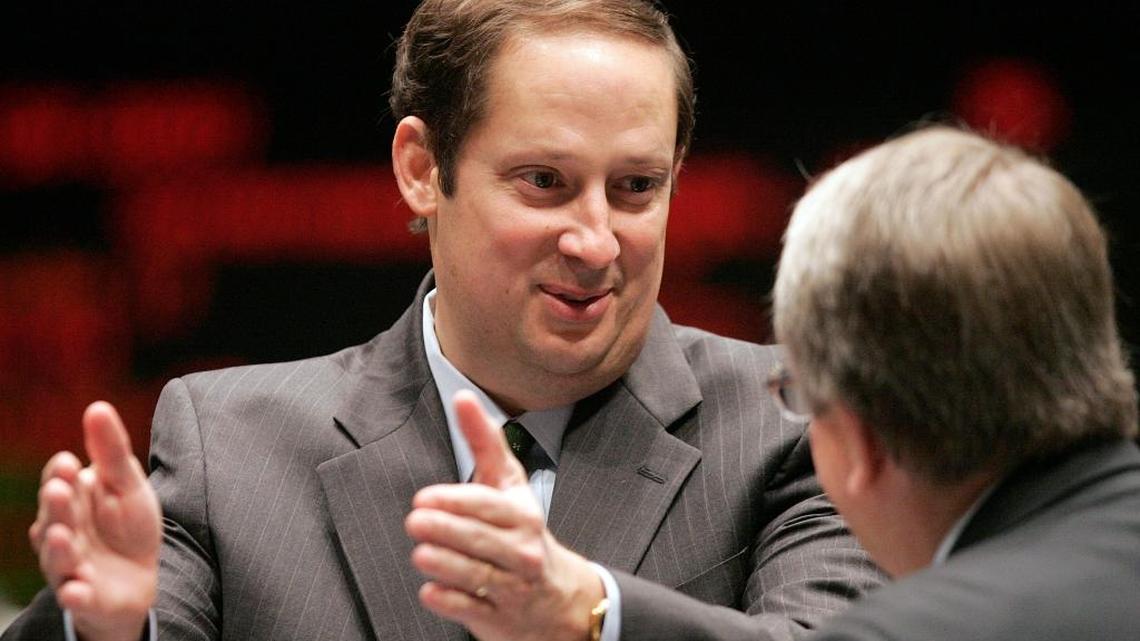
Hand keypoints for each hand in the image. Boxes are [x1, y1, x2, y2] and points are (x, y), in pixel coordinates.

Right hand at [28, 401, 161, 640]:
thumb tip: (97, 407)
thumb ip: (111, 451)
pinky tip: (76, 590)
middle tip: (58, 490)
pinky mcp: (84, 596)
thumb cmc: (127, 526)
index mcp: (72, 501)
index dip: (60, 475)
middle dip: (56, 506)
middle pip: (55, 518)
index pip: (59, 483)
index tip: (67, 462)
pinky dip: (74, 594)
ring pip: (58, 558)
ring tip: (62, 535)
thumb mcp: (127, 484)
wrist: (138, 578)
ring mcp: (70, 566)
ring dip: (58, 548)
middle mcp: (62, 532)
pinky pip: (75, 597)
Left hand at [405, 391, 603, 640]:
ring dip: (445, 564)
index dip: (456, 501)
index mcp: (522, 515)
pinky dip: (449, 600)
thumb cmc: (524, 532)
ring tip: (421, 553)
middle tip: (416, 522)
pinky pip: (470, 609)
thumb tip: (463, 398)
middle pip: (480, 539)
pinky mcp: (497, 618)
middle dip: (446, 530)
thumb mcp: (510, 485)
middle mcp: (520, 551)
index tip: (425, 497)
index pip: (488, 505)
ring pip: (475, 574)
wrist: (561, 599)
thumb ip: (485, 442)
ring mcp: (511, 587)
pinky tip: (431, 589)